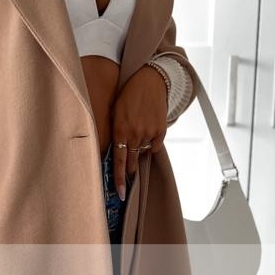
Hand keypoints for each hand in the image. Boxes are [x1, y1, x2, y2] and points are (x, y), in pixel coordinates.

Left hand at [110, 64, 168, 199]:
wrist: (150, 80)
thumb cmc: (128, 94)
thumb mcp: (115, 112)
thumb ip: (115, 132)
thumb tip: (114, 150)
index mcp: (121, 131)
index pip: (119, 161)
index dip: (119, 179)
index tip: (120, 193)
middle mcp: (135, 134)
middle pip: (131, 162)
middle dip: (128, 170)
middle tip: (127, 175)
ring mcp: (149, 133)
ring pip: (142, 153)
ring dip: (138, 151)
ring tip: (137, 136)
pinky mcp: (161, 131)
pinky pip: (154, 147)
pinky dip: (150, 145)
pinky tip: (146, 133)